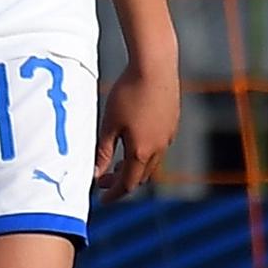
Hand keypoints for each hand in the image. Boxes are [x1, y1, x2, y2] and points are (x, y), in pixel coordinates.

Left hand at [93, 58, 178, 199]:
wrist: (155, 68)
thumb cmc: (128, 94)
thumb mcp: (108, 124)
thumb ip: (102, 151)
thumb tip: (95, 174)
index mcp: (142, 151)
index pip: (128, 183)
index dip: (114, 194)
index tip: (102, 200)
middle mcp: (160, 147)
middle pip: (141, 176)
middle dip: (122, 182)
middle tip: (102, 181)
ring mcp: (169, 136)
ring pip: (152, 163)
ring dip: (134, 168)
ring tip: (115, 164)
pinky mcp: (172, 124)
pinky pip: (159, 148)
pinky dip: (144, 155)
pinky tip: (132, 144)